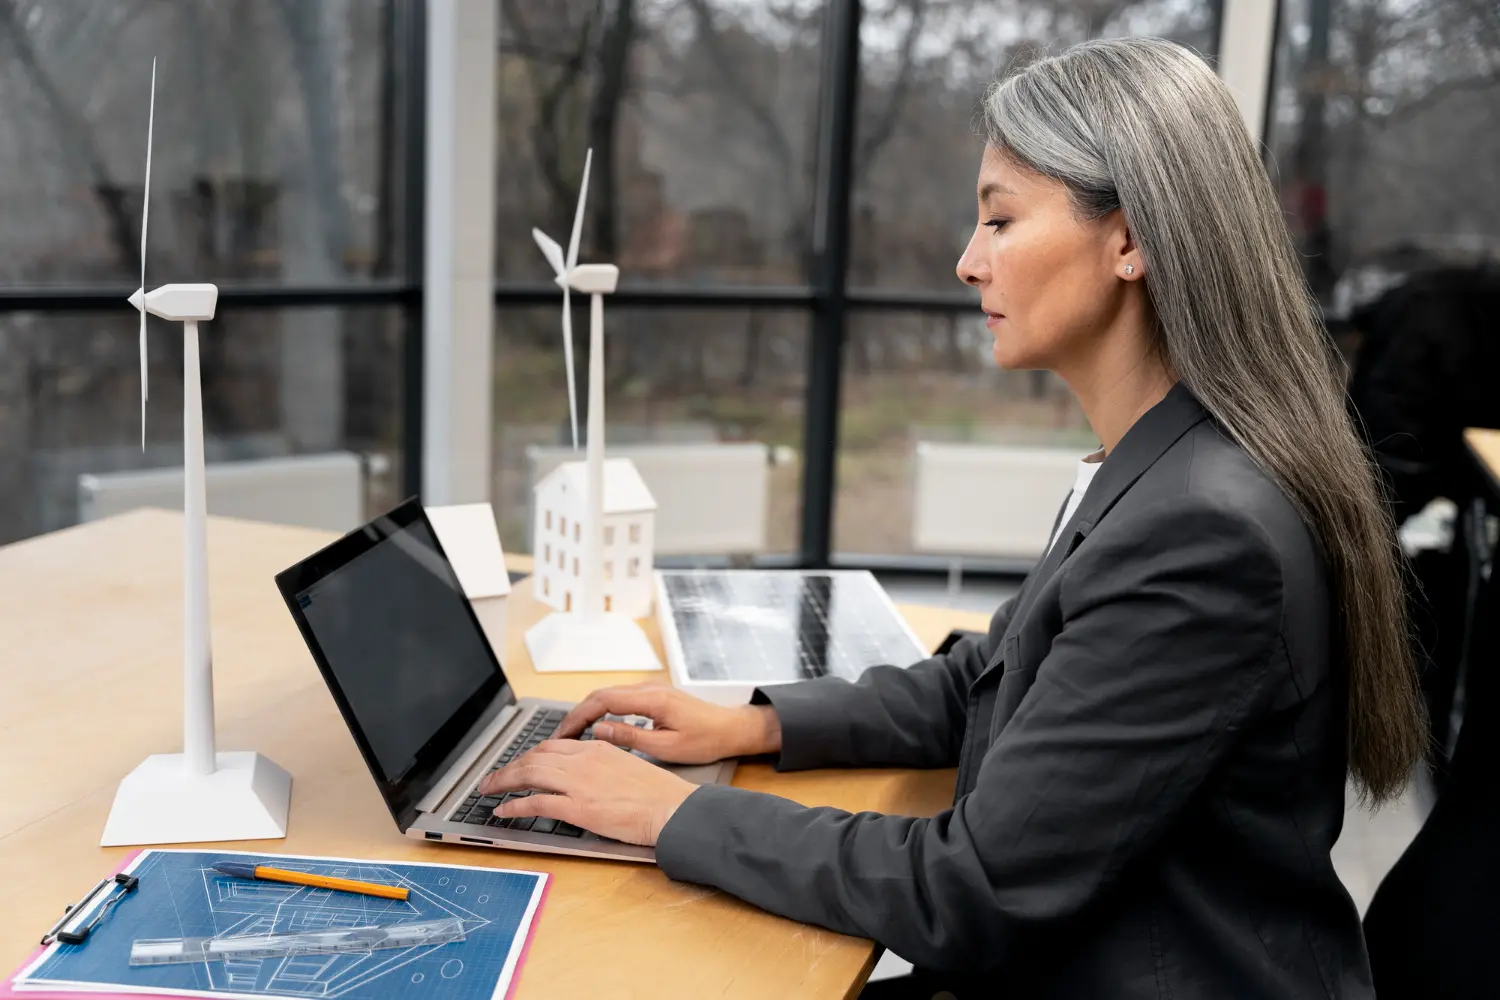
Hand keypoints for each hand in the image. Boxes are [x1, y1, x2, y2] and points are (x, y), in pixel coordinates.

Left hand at [475, 740, 694, 845]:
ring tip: (488, 789)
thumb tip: (588, 770)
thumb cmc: (658, 794)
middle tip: (492, 778)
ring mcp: (579, 783)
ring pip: (529, 774)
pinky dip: (515, 805)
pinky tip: (504, 810)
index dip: (529, 755)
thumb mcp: (627, 765)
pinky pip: (537, 803)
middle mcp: (584, 760)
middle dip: (508, 767)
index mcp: (596, 749)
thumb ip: (603, 764)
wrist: (671, 809)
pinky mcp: (578, 807)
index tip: (518, 764)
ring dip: (503, 781)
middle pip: (534, 757)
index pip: (552, 746)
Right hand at [555, 683, 781, 763]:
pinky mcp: (653, 695)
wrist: (731, 729)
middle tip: (558, 738)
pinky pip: (620, 699)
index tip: (562, 735)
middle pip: (601, 695)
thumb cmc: (705, 740)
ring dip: (587, 712)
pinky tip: (594, 727)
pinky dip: (602, 711)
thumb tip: (598, 730)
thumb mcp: (666, 746)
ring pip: (608, 695)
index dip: (578, 717)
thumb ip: (630, 737)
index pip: (603, 701)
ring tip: (570, 735)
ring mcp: (651, 689)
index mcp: (651, 698)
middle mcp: (648, 688)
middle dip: (577, 715)